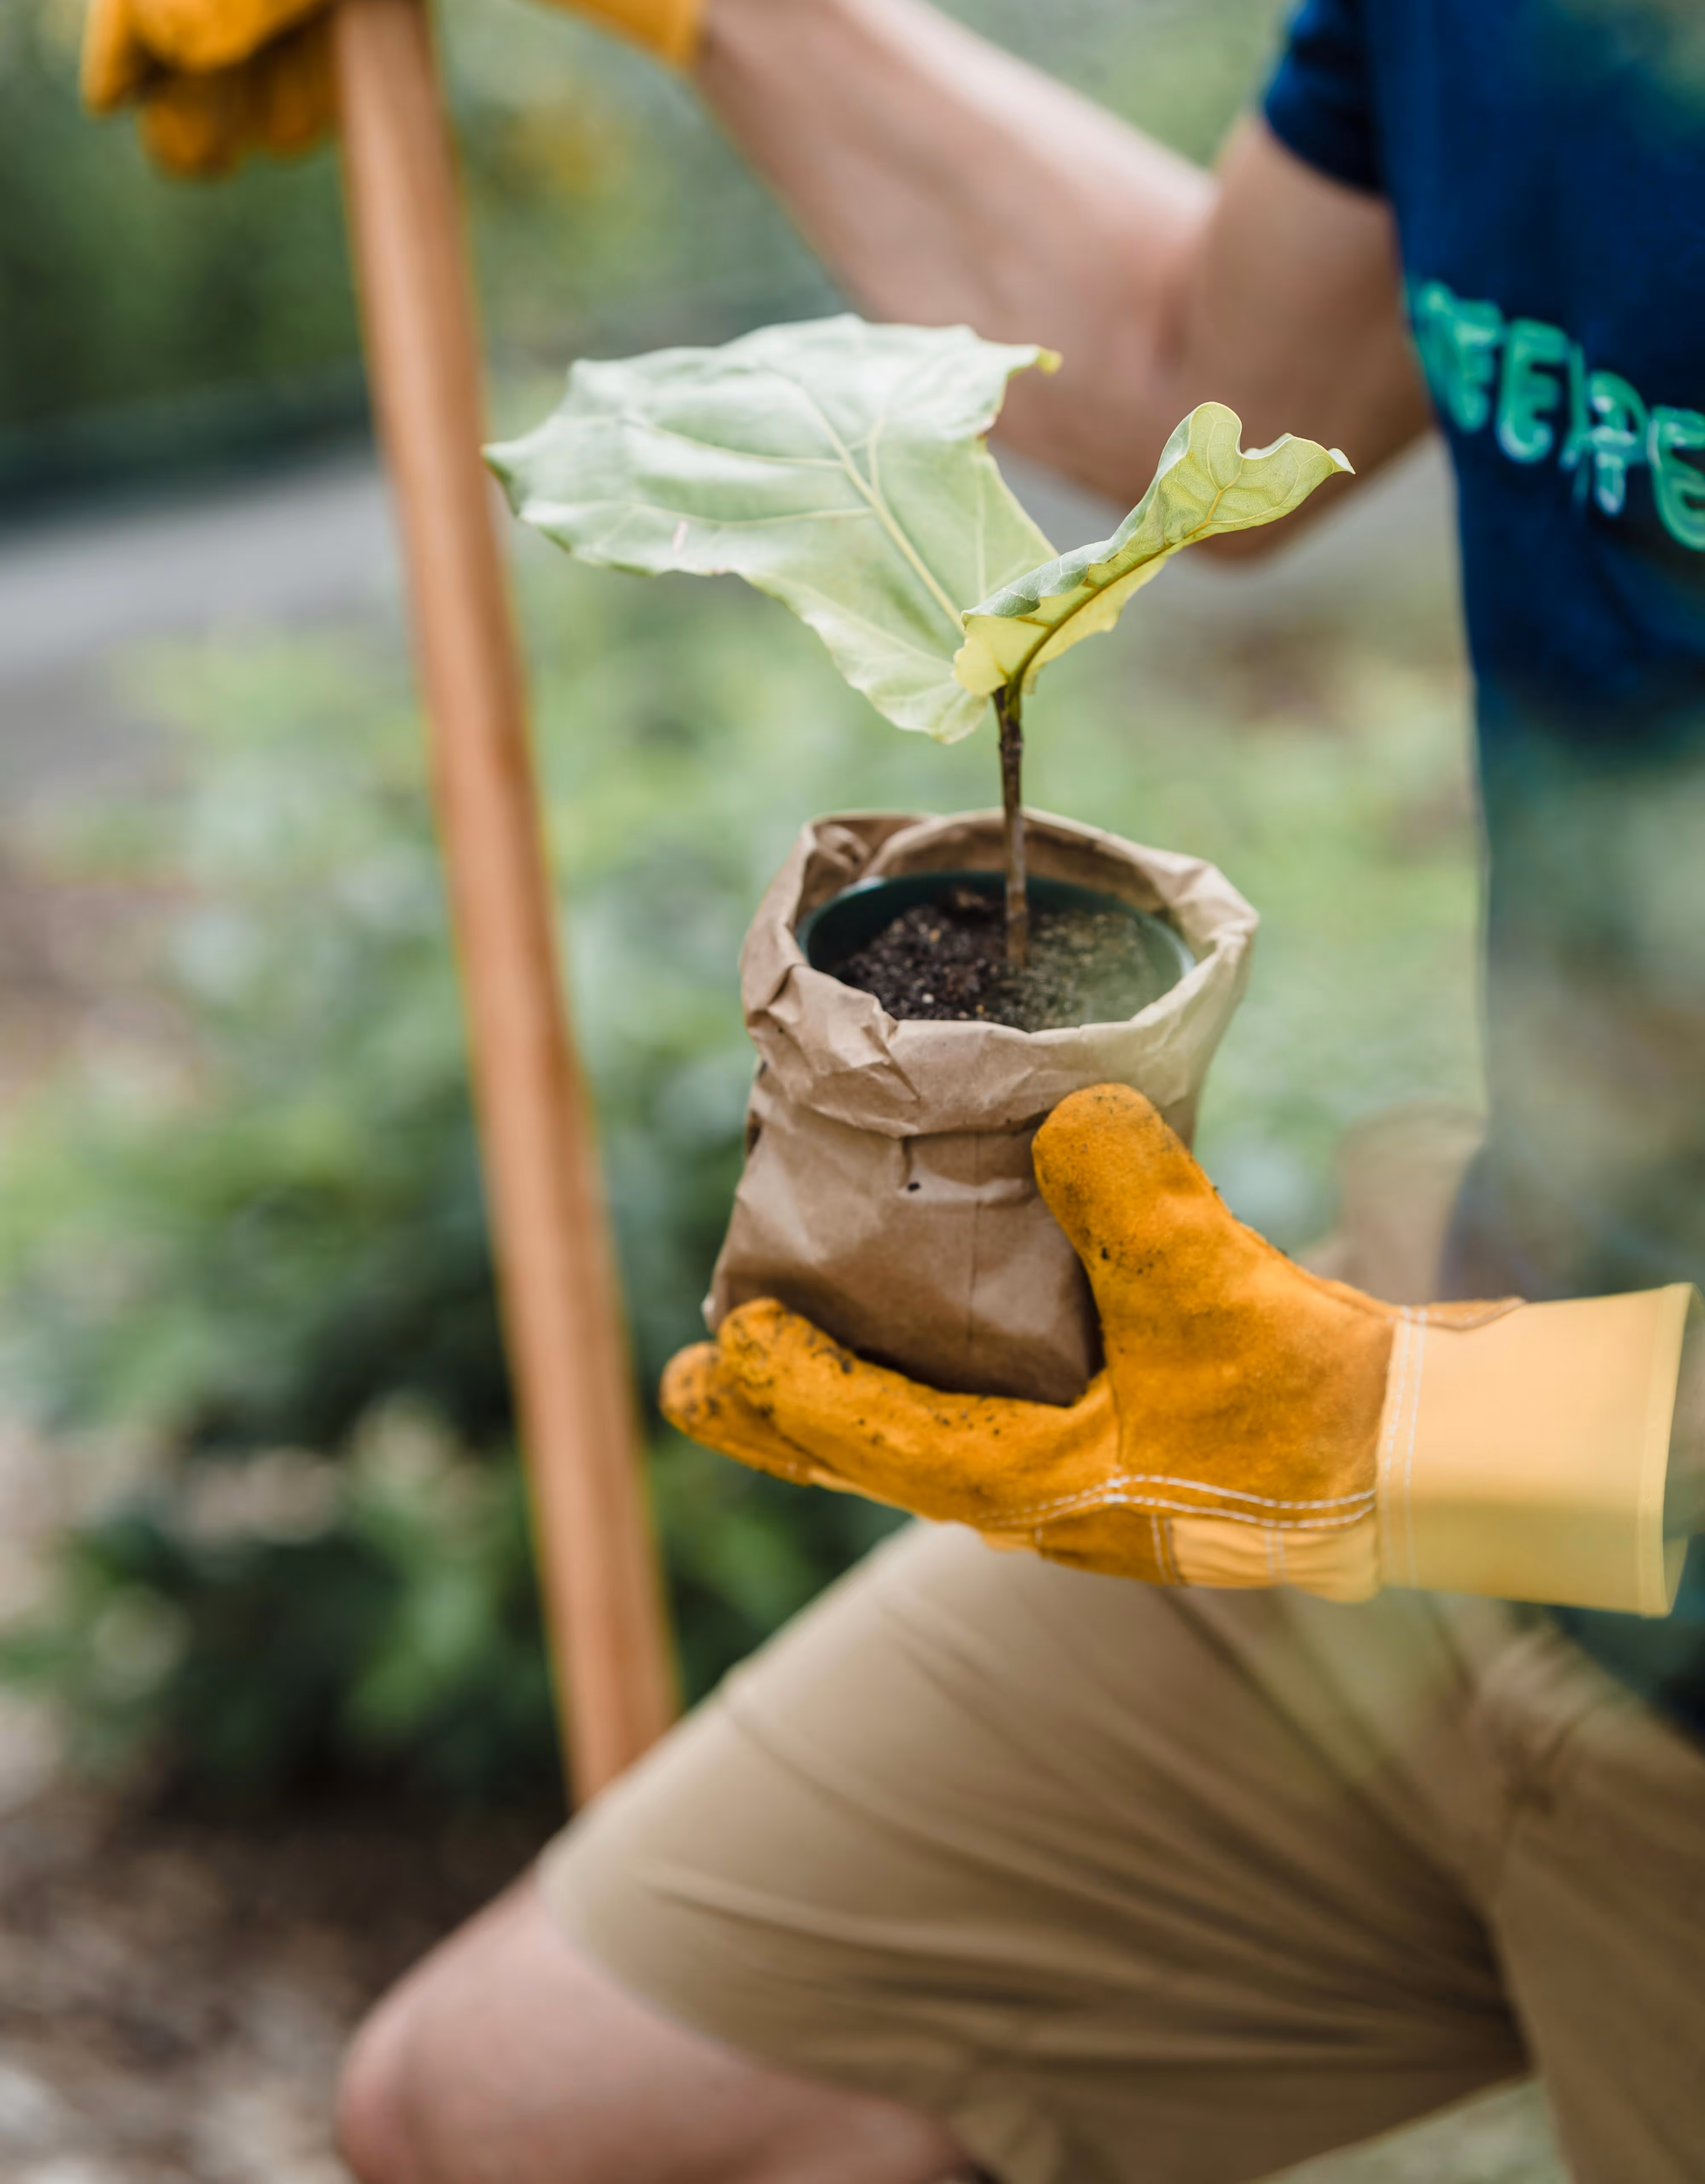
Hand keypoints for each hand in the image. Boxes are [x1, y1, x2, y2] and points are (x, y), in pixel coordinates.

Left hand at [667, 1085, 1693, 1613]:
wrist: (1415, 1462)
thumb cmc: (1315, 1404)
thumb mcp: (1217, 1293)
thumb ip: (1136, 1204)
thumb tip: (1071, 1109)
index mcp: (1041, 1487)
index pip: (879, 1442)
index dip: (794, 1392)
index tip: (725, 1339)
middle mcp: (1043, 1502)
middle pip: (875, 1461)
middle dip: (782, 1422)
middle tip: (689, 1387)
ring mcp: (1081, 1483)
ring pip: (923, 1445)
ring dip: (846, 1405)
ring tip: (770, 1360)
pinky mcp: (1121, 1451)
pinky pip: (985, 1423)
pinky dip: (929, 1385)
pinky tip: (925, 1341)